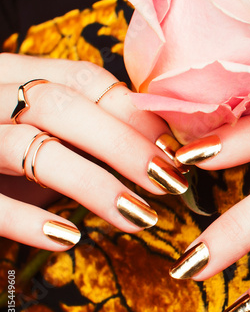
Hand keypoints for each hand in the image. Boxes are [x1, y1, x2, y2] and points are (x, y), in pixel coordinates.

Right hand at [0, 53, 187, 250]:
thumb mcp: (36, 131)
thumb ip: (80, 133)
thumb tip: (155, 151)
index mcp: (15, 74)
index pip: (85, 79)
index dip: (133, 114)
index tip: (173, 150)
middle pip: (63, 107)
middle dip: (126, 147)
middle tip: (172, 184)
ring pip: (31, 147)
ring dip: (94, 185)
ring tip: (140, 217)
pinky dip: (27, 218)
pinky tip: (69, 238)